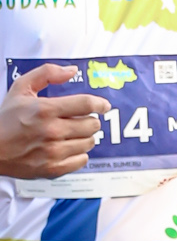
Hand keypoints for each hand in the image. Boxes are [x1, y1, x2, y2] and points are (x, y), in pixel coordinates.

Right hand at [0, 62, 105, 178]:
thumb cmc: (4, 120)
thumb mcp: (20, 88)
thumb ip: (46, 74)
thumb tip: (71, 70)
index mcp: (45, 110)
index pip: (86, 104)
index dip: (100, 104)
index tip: (103, 106)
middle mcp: (51, 131)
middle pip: (92, 125)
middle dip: (90, 120)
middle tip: (82, 119)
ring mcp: (53, 152)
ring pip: (89, 143)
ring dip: (85, 137)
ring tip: (72, 133)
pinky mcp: (53, 169)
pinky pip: (82, 160)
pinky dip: (80, 154)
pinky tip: (69, 148)